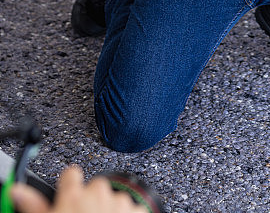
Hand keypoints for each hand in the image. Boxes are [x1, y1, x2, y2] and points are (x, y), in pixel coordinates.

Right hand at [10, 166, 144, 212]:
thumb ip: (33, 206)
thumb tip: (17, 192)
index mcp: (73, 195)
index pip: (71, 174)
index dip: (69, 186)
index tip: (68, 195)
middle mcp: (98, 192)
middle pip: (95, 186)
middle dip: (91, 200)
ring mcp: (119, 201)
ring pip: (114, 197)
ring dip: (110, 209)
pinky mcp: (138, 211)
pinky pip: (133, 208)